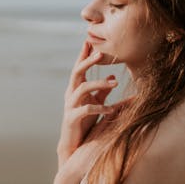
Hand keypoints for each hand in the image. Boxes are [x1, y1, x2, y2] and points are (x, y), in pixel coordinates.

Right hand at [56, 41, 118, 167]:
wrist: (74, 143)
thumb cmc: (84, 120)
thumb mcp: (95, 102)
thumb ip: (103, 90)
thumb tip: (112, 75)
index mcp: (76, 88)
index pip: (79, 67)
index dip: (83, 54)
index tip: (88, 40)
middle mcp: (71, 94)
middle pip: (77, 72)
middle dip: (88, 62)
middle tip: (100, 53)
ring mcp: (70, 105)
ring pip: (82, 88)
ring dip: (99, 83)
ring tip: (115, 83)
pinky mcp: (72, 118)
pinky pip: (85, 109)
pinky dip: (99, 108)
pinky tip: (111, 109)